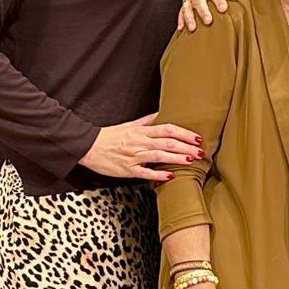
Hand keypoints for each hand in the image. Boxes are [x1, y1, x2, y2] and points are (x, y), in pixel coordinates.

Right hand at [81, 113, 202, 180]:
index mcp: (141, 131)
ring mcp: (134, 157)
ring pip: (159, 157)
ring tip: (192, 161)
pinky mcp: (127, 170)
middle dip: (186, 148)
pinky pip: (145, 173)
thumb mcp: (130, 124)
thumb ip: (148, 120)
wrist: (87, 146)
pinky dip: (158, 175)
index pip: (168, 130)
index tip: (197, 138)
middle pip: (168, 143)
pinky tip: (170, 176)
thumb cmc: (110, 136)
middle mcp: (140, 143)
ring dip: (177, 159)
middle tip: (201, 152)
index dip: (184, 134)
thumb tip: (162, 112)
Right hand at [177, 0, 237, 31]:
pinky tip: (182, 28)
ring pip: (187, 7)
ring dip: (190, 18)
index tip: (223, 9)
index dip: (218, 0)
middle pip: (198, 0)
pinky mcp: (185, 3)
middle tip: (208, 21)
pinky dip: (181, 20)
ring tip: (193, 28)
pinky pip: (181, 12)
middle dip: (203, 11)